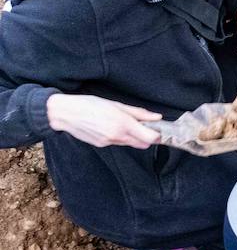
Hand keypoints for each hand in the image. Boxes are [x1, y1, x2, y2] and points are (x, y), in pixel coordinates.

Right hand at [47, 94, 161, 147]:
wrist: (65, 114)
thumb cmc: (89, 104)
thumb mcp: (116, 104)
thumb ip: (138, 113)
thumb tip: (156, 117)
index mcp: (123, 124)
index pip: (150, 138)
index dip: (157, 134)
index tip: (157, 128)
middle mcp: (117, 136)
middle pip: (143, 144)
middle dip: (146, 136)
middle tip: (143, 125)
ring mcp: (109, 142)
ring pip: (130, 144)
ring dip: (133, 137)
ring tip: (123, 123)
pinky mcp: (101, 145)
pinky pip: (118, 143)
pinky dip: (120, 137)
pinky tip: (110, 126)